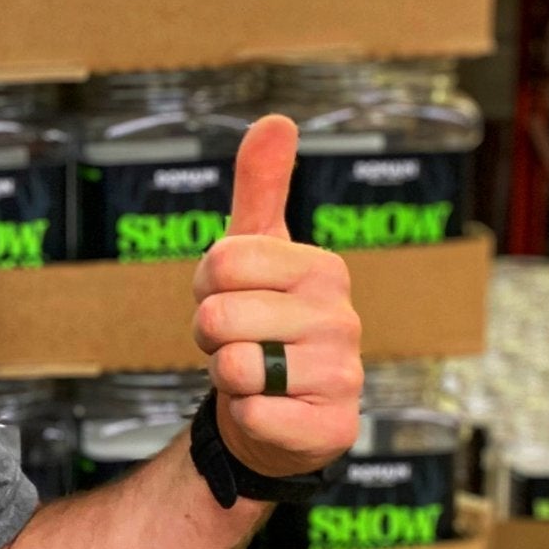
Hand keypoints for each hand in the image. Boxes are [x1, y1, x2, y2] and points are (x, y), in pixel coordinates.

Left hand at [190, 114, 362, 479]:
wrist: (275, 412)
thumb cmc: (262, 324)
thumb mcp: (257, 251)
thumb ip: (261, 187)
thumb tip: (275, 120)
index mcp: (323, 269)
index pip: (222, 260)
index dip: (205, 285)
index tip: (226, 297)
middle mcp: (343, 319)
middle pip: (220, 315)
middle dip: (209, 334)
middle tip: (236, 342)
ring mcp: (344, 376)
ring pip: (234, 367)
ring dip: (225, 376)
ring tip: (252, 374)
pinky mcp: (334, 429)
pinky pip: (253, 414)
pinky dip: (245, 416)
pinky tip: (269, 411)